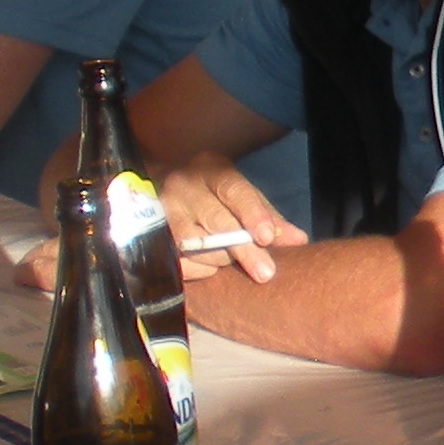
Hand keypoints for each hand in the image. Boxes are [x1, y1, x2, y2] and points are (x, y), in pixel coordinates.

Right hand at [158, 156, 305, 281]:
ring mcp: (161, 210)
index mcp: (212, 171)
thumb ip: (268, 217)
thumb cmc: (211, 193)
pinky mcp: (146, 234)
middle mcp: (183, 187)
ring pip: (194, 245)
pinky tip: (207, 267)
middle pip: (216, 221)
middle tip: (265, 273)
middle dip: (243, 250)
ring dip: (219, 260)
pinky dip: (197, 270)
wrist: (156, 186)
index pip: (235, 192)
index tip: (266, 238)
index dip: (252, 214)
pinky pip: (176, 261)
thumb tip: (297, 240)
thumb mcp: (240, 194)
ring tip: (229, 261)